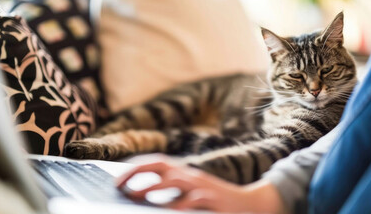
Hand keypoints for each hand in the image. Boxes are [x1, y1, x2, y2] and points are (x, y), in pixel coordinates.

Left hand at [116, 155, 286, 212]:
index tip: (119, 179)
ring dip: (152, 186)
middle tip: (119, 184)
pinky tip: (166, 211)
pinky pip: (192, 200)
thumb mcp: (193, 194)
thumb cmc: (216, 202)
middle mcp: (192, 176)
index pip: (158, 163)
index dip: (136, 168)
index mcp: (186, 173)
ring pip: (174, 179)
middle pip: (161, 165)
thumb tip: (145, 197)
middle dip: (138, 171)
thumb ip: (173, 194)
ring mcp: (202, 187)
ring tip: (135, 196)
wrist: (250, 204)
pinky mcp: (212, 200)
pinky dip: (177, 205)